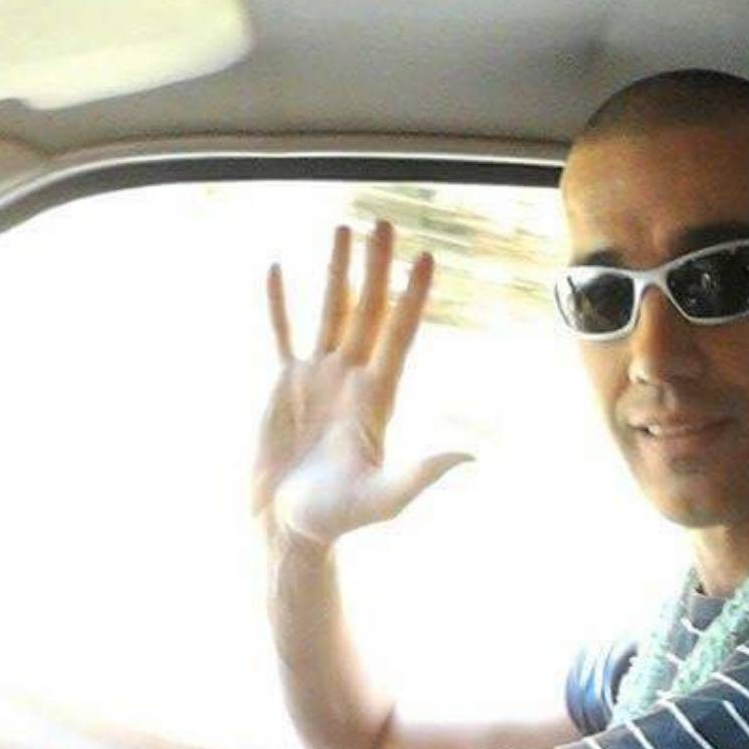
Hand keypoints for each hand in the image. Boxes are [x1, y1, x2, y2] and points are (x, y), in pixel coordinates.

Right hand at [252, 220, 472, 545]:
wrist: (289, 526)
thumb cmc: (337, 517)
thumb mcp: (383, 498)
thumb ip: (421, 473)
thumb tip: (470, 455)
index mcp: (377, 398)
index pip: (400, 334)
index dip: (413, 297)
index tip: (425, 257)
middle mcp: (351, 378)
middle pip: (367, 310)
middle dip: (376, 267)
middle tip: (383, 222)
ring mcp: (318, 378)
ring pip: (329, 312)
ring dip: (336, 271)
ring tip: (342, 228)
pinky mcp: (284, 385)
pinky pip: (282, 333)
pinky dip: (280, 303)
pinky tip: (279, 268)